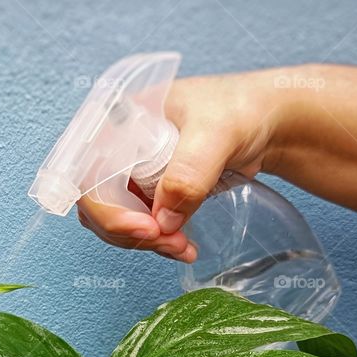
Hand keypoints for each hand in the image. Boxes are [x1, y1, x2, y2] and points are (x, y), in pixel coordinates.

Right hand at [76, 69, 288, 262]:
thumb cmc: (241, 108)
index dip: (108, 207)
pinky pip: (139, 225)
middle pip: (97, 203)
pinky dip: (158, 241)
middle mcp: (117, 148)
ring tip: (182, 247)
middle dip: (130, 232)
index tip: (147, 227)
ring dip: (145, 241)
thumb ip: (189, 171)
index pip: (89, 172)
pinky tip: (183, 246)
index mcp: (119, 120)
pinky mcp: (150, 193)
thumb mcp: (218, 132)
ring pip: (116, 220)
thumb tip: (162, 218)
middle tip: (171, 242)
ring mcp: (132, 173)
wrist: (266, 124)